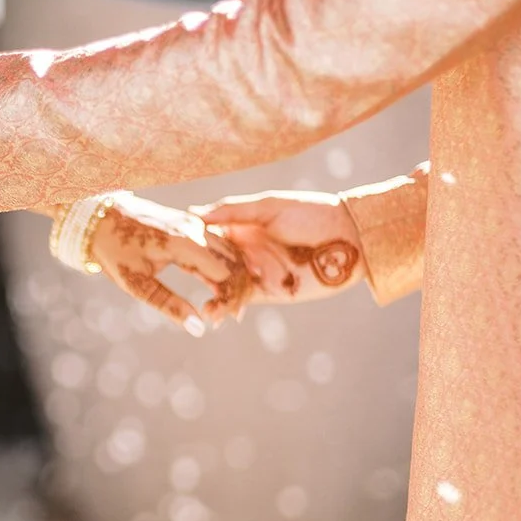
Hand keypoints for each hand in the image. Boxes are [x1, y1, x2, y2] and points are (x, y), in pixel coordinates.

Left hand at [89, 196, 254, 332]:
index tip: (220, 320)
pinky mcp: (191, 224)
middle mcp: (195, 229)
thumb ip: (169, 305)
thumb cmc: (114, 250)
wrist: (99, 217)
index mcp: (185, 243)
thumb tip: (198, 329)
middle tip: (229, 318)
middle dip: (234, 291)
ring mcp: (195, 223)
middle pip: (233, 262)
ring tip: (224, 307)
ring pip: (228, 253)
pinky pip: (216, 245)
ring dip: (231, 279)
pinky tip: (218, 287)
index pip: (225, 273)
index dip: (228, 299)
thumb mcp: (137, 283)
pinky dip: (222, 266)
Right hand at [194, 191, 364, 313]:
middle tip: (183, 285)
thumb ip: (233, 211)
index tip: (170, 249)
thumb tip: (194, 213)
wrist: (350, 237)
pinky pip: (244, 300)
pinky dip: (230, 307)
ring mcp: (256, 272)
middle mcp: (245, 251)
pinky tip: (218, 315)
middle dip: (198, 277)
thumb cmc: (312, 212)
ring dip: (213, 299)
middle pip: (214, 266)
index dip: (191, 244)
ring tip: (203, 312)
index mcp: (242, 227)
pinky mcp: (271, 292)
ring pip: (226, 286)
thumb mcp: (269, 206)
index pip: (210, 237)